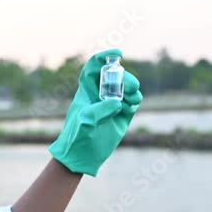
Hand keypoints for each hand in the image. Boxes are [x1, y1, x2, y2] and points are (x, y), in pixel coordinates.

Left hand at [48, 48, 142, 175]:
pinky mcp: (122, 116)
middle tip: (129, 87)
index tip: (118, 55)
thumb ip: (99, 110)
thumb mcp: (85, 122)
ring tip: (131, 100)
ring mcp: (113, 105)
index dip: (104, 58)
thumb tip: (117, 103)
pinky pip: (133, 103)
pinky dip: (134, 102)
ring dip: (132, 90)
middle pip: (116, 76)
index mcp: (87, 91)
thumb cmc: (76, 137)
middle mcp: (101, 95)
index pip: (95, 67)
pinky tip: (128, 110)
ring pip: (128, 88)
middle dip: (126, 78)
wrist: (81, 157)